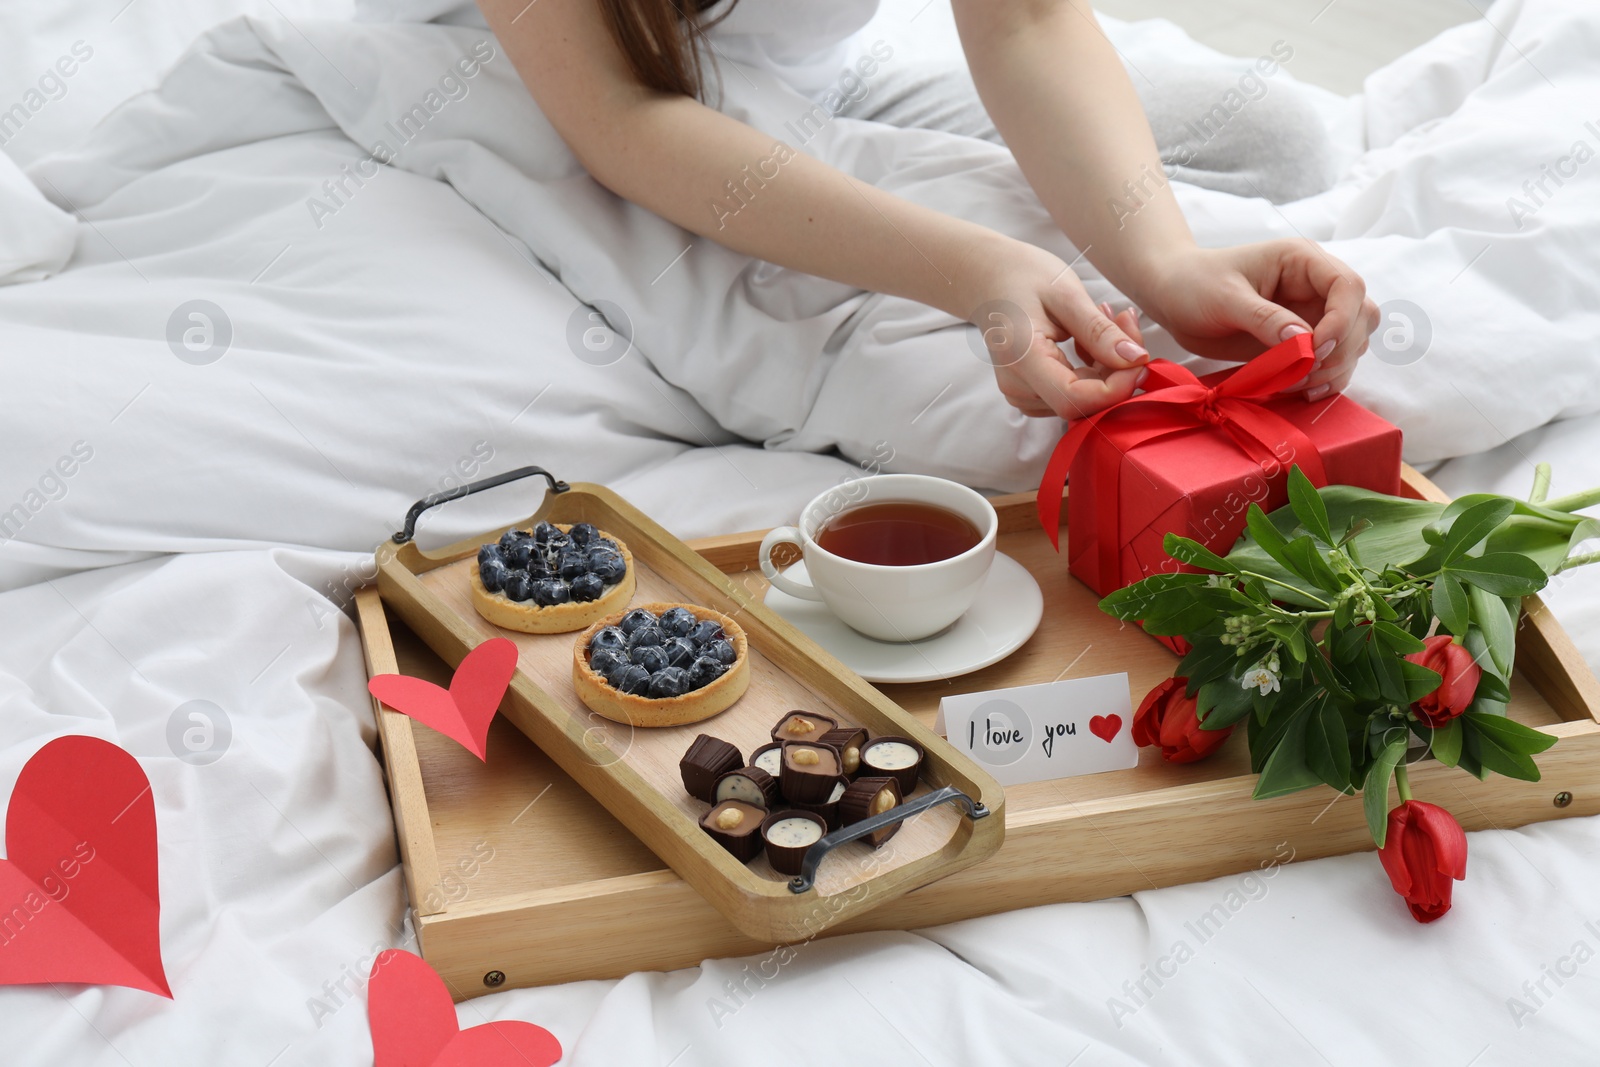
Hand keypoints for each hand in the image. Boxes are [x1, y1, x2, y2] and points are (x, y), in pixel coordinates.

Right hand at [966, 241, 1149, 420]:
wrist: (988, 277)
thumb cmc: (1021, 275)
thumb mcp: (1066, 293)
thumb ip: (1099, 331)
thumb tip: (1136, 361)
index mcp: (1023, 360)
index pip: (1076, 400)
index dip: (1117, 388)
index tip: (1140, 356)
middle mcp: (1018, 387)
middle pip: (1084, 401)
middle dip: (1118, 370)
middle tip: (1126, 320)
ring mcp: (1022, 394)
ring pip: (1084, 398)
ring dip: (1108, 367)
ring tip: (1107, 321)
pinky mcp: (1031, 393)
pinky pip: (1075, 392)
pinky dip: (1094, 370)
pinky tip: (1090, 338)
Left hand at [1136, 240, 1380, 399]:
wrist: (1172, 296)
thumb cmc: (1194, 284)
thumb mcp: (1225, 298)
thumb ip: (1265, 319)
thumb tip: (1304, 342)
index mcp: (1302, 261)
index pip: (1348, 287)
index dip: (1341, 321)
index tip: (1314, 349)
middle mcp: (1315, 287)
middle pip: (1360, 317)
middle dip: (1341, 350)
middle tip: (1305, 374)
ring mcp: (1311, 315)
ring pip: (1351, 343)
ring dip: (1335, 368)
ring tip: (1299, 386)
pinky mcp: (1300, 342)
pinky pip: (1329, 362)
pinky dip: (1323, 379)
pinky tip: (1301, 391)